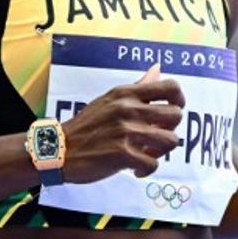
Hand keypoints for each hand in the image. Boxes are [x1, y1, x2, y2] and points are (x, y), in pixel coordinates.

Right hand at [62, 63, 185, 183]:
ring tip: (145, 154)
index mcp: (126, 93)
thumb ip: (137, 87)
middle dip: (170, 129)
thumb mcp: (110, 100)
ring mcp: (125, 131)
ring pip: (170, 141)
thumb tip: (157, 69)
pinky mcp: (121, 154)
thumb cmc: (86, 126)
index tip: (171, 112)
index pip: (170, 87)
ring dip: (160, 152)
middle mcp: (127, 109)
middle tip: (155, 137)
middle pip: (176, 115)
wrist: (58, 149)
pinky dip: (145, 170)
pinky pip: (152, 164)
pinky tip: (134, 168)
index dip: (179, 100)